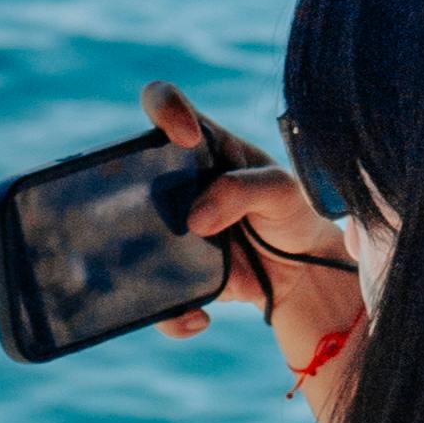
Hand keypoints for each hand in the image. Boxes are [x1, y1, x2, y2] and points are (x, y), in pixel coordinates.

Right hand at [138, 82, 360, 409]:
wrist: (300, 273)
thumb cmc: (291, 212)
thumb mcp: (282, 191)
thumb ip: (245, 190)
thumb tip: (196, 219)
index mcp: (203, 146)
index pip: (165, 104)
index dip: (164, 108)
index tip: (183, 136)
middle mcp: (174, 182)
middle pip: (125, 168)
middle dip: (124, 181)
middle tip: (167, 210)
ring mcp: (166, 228)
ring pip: (123, 234)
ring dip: (135, 253)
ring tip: (181, 270)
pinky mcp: (171, 273)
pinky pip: (152, 296)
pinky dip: (170, 313)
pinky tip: (199, 317)